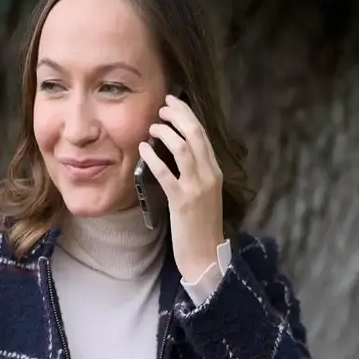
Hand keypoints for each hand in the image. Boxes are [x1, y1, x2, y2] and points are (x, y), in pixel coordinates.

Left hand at [137, 94, 225, 282]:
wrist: (205, 255)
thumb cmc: (200, 226)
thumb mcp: (203, 194)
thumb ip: (195, 172)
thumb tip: (177, 150)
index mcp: (215, 172)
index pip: (203, 135)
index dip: (187, 115)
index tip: (173, 103)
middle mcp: (209, 175)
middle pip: (196, 135)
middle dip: (178, 116)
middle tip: (162, 107)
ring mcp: (197, 188)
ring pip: (184, 149)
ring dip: (167, 133)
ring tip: (153, 127)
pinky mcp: (182, 202)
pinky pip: (167, 174)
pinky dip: (154, 158)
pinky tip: (143, 149)